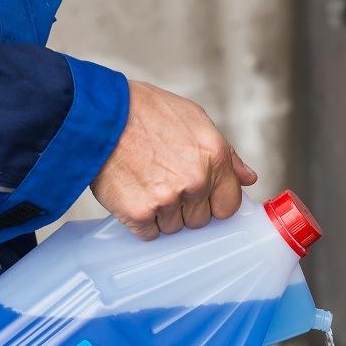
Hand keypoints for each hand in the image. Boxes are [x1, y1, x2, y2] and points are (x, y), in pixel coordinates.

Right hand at [91, 80, 257, 239]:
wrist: (98, 114)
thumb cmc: (144, 111)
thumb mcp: (194, 119)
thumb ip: (226, 154)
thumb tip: (248, 178)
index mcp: (214, 157)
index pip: (228, 205)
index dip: (213, 202)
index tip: (199, 196)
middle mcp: (195, 182)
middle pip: (199, 220)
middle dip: (185, 207)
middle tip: (162, 181)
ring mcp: (167, 200)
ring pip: (173, 228)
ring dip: (161, 214)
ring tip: (144, 182)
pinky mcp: (139, 213)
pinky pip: (149, 233)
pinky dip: (140, 221)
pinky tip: (132, 195)